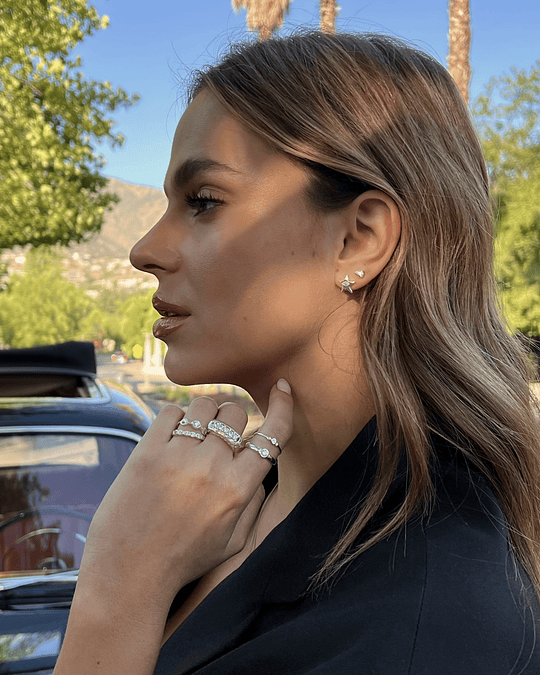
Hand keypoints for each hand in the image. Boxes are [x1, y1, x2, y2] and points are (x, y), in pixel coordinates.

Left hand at [77, 379, 292, 613]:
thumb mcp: (232, 542)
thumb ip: (253, 504)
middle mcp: (211, 468)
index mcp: (238, 490)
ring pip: (204, 404)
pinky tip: (171, 438)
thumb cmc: (183, 560)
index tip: (282, 388)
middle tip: (219, 434)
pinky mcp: (147, 452)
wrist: (129, 573)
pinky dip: (175, 419)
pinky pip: (170, 412)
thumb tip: (260, 469)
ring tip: (193, 434)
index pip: (272, 435)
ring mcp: (177, 457)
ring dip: (204, 414)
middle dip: (232, 419)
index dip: (283, 406)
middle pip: (235, 411)